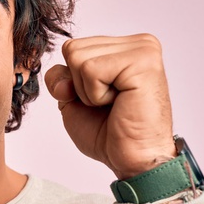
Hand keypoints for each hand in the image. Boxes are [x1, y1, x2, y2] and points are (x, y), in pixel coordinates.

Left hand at [44, 34, 175, 179]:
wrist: (134, 160)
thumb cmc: (110, 134)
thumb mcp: (73, 101)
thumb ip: (60, 78)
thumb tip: (60, 74)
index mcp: (124, 47)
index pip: (72, 47)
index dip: (72, 81)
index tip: (99, 100)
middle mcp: (138, 43)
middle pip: (72, 49)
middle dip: (80, 86)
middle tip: (108, 104)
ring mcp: (143, 49)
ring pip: (79, 58)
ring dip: (89, 91)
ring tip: (115, 103)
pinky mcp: (142, 61)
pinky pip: (90, 69)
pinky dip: (96, 94)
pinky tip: (120, 103)